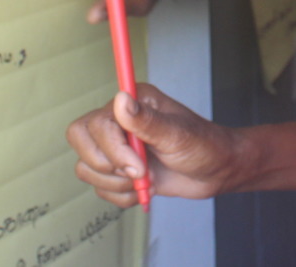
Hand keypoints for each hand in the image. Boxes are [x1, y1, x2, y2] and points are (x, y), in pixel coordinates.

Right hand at [66, 85, 250, 207]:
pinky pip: (99, 188)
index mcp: (133, 102)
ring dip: (117, 184)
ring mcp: (117, 145)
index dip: (112, 149)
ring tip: (147, 180)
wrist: (216, 171)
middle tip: (140, 173)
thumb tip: (121, 99)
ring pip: (86, 168)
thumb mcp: (178, 134)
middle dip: (108, 166)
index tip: (139, 166)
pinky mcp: (118, 170)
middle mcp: (119, 120)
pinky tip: (146, 188)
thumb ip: (147, 121)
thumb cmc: (204, 146)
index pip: (95, 123)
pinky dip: (121, 196)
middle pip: (79, 139)